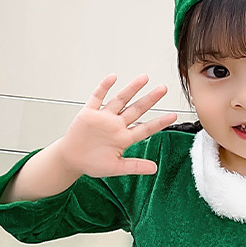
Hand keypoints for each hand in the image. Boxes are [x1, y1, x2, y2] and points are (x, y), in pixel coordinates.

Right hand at [57, 73, 177, 178]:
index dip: (159, 122)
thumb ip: (135, 166)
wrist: (72, 160)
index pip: (145, 128)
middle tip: (163, 89)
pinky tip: (113, 78)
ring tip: (144, 78)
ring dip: (132, 89)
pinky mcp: (89, 113)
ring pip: (120, 100)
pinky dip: (104, 87)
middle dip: (150, 99)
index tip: (173, 116)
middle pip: (136, 109)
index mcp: (124, 138)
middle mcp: (116, 125)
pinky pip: (97, 97)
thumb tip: (154, 168)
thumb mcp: (116, 168)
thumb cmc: (92, 163)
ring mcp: (103, 118)